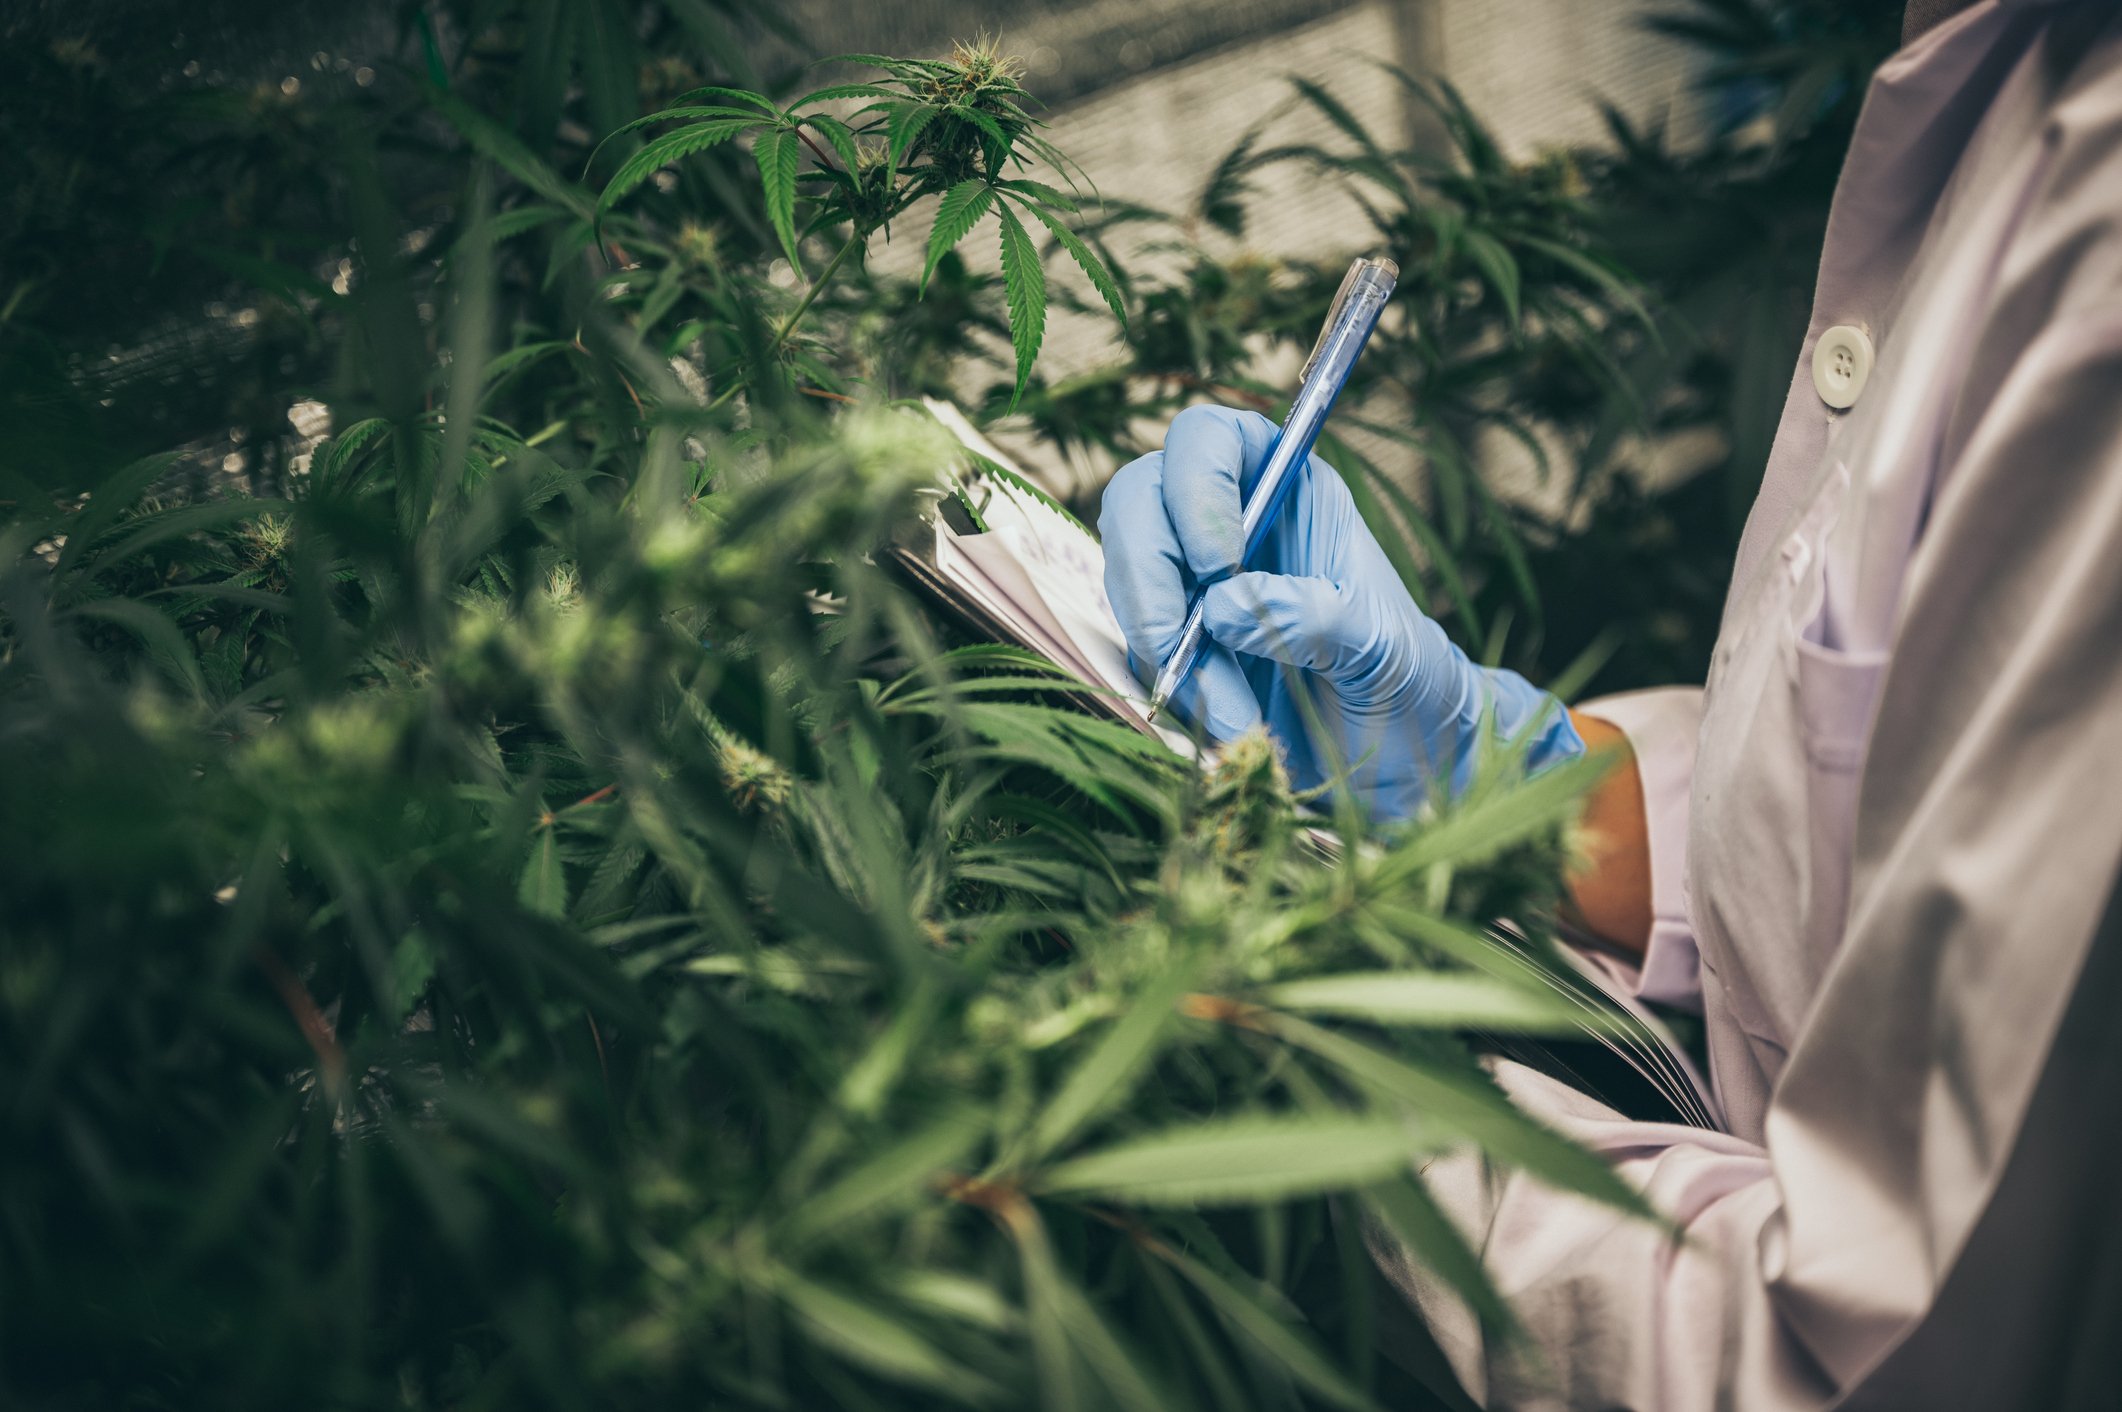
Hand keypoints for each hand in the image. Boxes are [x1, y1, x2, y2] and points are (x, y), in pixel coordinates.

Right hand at [1099, 404, 1580, 818]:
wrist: (1400, 755)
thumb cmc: (1405, 679)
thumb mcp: (1378, 645)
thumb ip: (1312, 616)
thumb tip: (1223, 607)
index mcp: (1288, 489)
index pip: (1210, 440)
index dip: (1196, 486)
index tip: (1217, 565)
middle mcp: (1230, 522)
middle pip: (1140, 502)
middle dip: (1149, 577)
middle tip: (1177, 647)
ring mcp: (1192, 582)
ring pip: (1128, 580)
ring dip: (1162, 648)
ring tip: (1232, 713)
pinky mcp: (1175, 643)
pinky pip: (1138, 647)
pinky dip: (1169, 686)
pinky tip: (1223, 721)